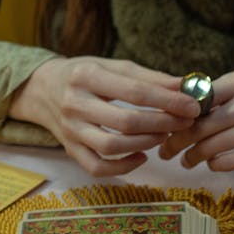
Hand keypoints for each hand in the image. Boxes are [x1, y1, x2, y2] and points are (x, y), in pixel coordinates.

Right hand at [9, 57, 201, 175]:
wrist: (41, 89)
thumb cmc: (84, 75)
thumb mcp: (113, 66)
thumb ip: (149, 77)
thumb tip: (186, 86)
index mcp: (87, 76)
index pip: (135, 92)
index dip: (168, 101)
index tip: (192, 106)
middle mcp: (75, 103)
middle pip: (125, 122)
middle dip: (161, 124)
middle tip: (184, 122)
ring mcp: (70, 129)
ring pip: (111, 146)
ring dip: (145, 144)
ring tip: (163, 136)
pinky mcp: (69, 149)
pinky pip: (97, 167)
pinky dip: (123, 167)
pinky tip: (141, 157)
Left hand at [157, 70, 233, 172]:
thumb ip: (221, 99)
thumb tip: (177, 112)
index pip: (194, 99)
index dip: (174, 117)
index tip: (164, 128)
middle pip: (197, 125)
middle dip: (175, 140)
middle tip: (165, 151)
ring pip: (208, 145)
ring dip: (191, 156)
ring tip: (186, 161)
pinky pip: (226, 161)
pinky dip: (214, 165)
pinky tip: (214, 164)